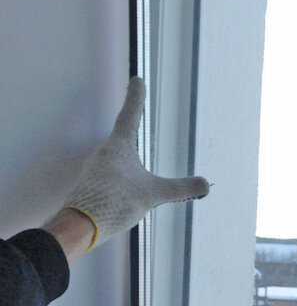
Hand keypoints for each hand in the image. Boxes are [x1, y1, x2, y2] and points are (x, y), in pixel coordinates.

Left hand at [62, 77, 209, 250]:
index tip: (138, 79)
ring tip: (138, 157)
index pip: (130, 115)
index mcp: (118, 147)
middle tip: (138, 109)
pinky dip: (122, 173)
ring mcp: (96, 169)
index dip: (136, 97)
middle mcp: (104, 153)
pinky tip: (126, 185)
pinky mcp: (92, 184)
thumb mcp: (153, 194)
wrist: (80, 226)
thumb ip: (180, 188)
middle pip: (122, 135)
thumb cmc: (114, 202)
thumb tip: (206, 184)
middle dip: (132, 126)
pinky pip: (111, 172)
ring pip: (116, 156)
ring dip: (128, 155)